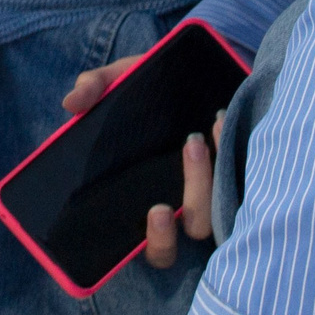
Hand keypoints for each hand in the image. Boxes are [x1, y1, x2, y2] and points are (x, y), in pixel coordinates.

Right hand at [62, 58, 218, 267]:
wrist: (188, 69)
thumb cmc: (148, 87)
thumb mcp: (118, 81)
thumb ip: (94, 88)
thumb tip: (71, 103)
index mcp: (150, 203)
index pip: (158, 245)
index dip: (160, 239)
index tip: (158, 210)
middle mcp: (187, 202)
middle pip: (197, 226)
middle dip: (195, 195)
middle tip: (189, 146)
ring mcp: (215, 186)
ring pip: (223, 202)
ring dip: (216, 170)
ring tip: (208, 126)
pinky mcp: (239, 166)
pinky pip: (243, 175)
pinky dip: (233, 148)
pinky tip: (221, 120)